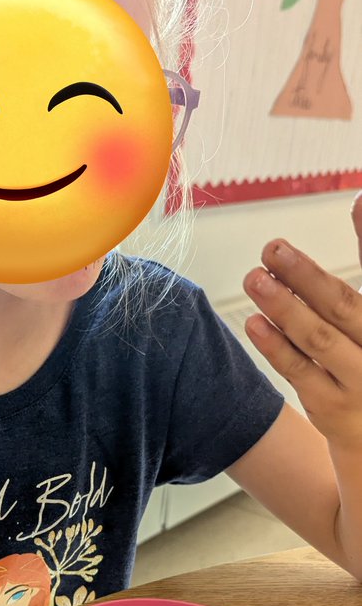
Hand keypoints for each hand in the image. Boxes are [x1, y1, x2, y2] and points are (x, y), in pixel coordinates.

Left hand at [244, 192, 361, 449]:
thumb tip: (358, 198)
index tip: (358, 201)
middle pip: (344, 307)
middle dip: (306, 276)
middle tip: (274, 248)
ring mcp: (359, 382)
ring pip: (318, 340)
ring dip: (283, 307)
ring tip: (254, 278)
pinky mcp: (329, 406)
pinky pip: (298, 371)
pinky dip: (275, 346)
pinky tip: (254, 322)